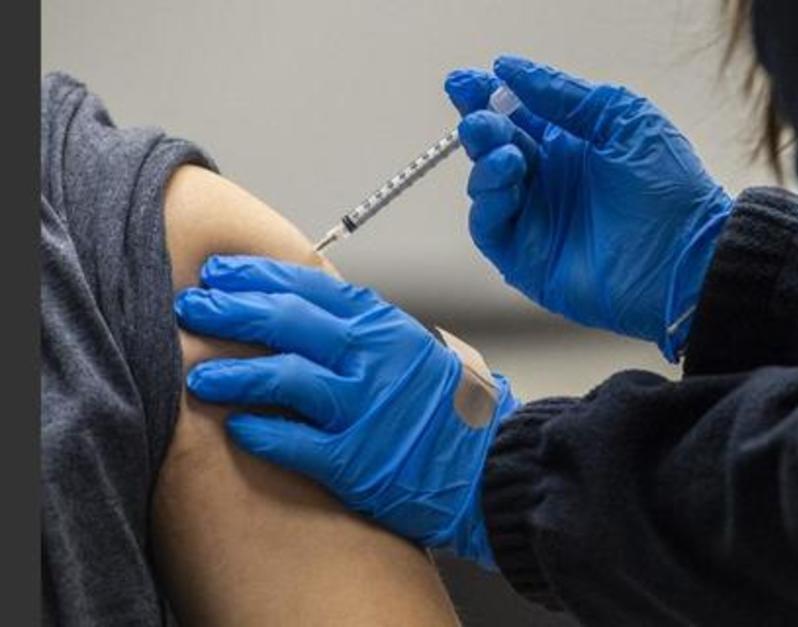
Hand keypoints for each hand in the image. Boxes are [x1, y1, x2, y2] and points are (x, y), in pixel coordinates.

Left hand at [174, 255, 518, 568]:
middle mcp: (373, 359)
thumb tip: (295, 306)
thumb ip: (358, 328)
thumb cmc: (441, 406)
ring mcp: (365, 409)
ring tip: (196, 376)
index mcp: (382, 326)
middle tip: (190, 308)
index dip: (256, 276)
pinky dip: (263, 434)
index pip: (308, 287)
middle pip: (288, 323)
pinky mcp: (358, 460)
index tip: (218, 273)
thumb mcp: (407, 347)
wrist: (485, 464)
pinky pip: (298, 443)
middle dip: (230, 311)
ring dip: (234, 374)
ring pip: (286, 378)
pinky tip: (237, 428)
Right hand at [445, 55, 732, 359]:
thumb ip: (564, 95)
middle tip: (478, 119)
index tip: (463, 82)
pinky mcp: (525, 258)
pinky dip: (489, 202)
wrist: (685, 258)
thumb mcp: (621, 118)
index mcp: (571, 145)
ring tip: (508, 154)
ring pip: (485, 184)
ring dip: (485, 162)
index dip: (486, 97)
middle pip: (493, 146)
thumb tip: (510, 70)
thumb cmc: (670, 189)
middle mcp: (548, 181)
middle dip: (479, 127)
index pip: (516, 115)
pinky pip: (488, 226)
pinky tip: (508, 183)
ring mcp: (535, 219)